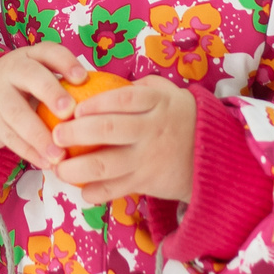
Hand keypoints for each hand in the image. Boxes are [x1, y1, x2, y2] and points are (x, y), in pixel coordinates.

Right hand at [0, 43, 92, 172]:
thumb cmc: (24, 90)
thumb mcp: (38, 76)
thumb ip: (65, 85)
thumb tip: (111, 104)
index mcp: (30, 56)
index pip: (48, 52)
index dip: (65, 63)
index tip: (83, 78)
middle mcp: (12, 71)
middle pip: (30, 76)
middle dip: (50, 93)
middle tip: (69, 112)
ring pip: (16, 113)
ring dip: (39, 135)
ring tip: (59, 155)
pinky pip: (10, 137)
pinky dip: (29, 152)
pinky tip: (46, 163)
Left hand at [50, 79, 197, 203]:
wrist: (217, 158)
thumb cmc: (181, 119)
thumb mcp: (168, 93)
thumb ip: (139, 88)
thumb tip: (98, 81)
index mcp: (157, 103)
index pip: (122, 99)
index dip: (95, 103)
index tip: (74, 108)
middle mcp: (152, 130)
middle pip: (108, 130)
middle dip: (75, 133)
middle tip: (56, 135)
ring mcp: (149, 158)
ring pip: (107, 165)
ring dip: (77, 168)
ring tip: (59, 168)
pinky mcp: (147, 182)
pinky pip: (116, 189)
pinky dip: (96, 192)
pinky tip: (82, 190)